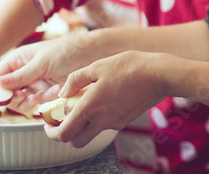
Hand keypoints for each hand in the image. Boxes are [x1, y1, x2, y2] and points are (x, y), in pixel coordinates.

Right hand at [0, 32, 97, 93]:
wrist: (93, 55)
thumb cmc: (67, 51)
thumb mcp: (42, 62)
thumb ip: (21, 75)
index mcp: (18, 60)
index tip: (4, 96)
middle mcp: (24, 72)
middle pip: (8, 93)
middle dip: (15, 98)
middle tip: (25, 98)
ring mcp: (36, 83)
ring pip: (23, 100)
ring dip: (32, 100)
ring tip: (42, 95)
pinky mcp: (48, 92)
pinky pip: (40, 102)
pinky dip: (47, 99)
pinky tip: (58, 90)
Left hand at [46, 51, 171, 147]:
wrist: (160, 75)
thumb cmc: (129, 66)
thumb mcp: (98, 65)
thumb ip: (76, 80)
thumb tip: (63, 92)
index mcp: (89, 107)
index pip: (63, 134)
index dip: (51, 132)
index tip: (48, 124)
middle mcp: (101, 120)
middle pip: (75, 142)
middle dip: (65, 134)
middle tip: (63, 119)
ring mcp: (114, 123)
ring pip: (90, 135)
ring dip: (82, 128)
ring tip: (84, 108)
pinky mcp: (125, 121)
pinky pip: (105, 126)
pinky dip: (98, 120)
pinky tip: (103, 101)